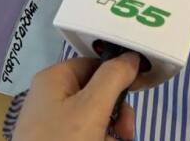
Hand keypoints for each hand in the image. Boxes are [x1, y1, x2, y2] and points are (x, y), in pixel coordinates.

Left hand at [13, 53, 139, 140]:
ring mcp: (51, 124)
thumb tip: (131, 56)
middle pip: (96, 93)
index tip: (138, 93)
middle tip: (126, 133)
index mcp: (54, 79)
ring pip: (93, 118)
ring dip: (110, 132)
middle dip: (117, 112)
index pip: (94, 64)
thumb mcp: (92, 108)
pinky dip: (98, 140)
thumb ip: (113, 78)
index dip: (118, 76)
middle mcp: (50, 97)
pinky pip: (84, 136)